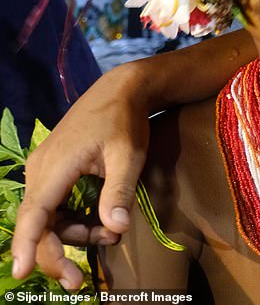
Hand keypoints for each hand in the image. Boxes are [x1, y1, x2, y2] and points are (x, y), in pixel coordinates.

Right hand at [12, 62, 150, 286]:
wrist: (121, 90)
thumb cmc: (124, 121)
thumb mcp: (128, 155)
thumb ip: (119, 191)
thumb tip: (116, 227)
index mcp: (54, 168)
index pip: (34, 215)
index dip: (26, 246)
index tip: (20, 273)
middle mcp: (40, 171)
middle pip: (38, 224)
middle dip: (56, 254)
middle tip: (78, 281)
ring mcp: (44, 170)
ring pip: (49, 217)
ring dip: (76, 234)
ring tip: (112, 234)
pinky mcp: (54, 171)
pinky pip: (56, 205)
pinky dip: (76, 219)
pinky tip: (103, 222)